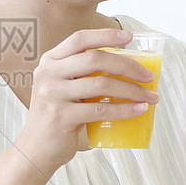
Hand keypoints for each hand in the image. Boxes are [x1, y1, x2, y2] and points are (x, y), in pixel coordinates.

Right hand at [16, 29, 158, 174]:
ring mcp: (53, 95)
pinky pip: (100, 109)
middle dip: (127, 65)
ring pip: (101, 84)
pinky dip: (124, 109)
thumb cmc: (57, 116)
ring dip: (131, 90)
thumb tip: (127, 68)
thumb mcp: (63, 88)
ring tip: (149, 97)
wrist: (36, 148)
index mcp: (50, 62)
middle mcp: (48, 74)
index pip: (79, 40)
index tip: (129, 37)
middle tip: (147, 76)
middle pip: (95, 59)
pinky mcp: (61, 116)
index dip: (105, 35)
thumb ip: (82, 75)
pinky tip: (138, 110)